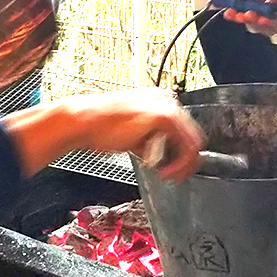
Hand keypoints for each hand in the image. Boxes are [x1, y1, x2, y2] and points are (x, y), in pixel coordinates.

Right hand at [3, 88, 203, 181]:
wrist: (83, 121)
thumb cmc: (99, 127)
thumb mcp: (131, 133)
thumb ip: (148, 140)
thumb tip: (158, 156)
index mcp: (158, 100)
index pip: (182, 129)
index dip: (180, 152)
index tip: (171, 167)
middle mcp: (165, 100)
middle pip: (191, 135)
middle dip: (184, 161)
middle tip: (173, 176)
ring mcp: (166, 106)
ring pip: (193, 142)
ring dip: (183, 164)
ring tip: (168, 176)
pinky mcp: (163, 117)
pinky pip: (185, 145)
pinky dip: (179, 163)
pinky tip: (163, 172)